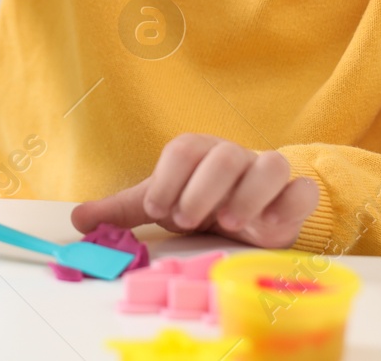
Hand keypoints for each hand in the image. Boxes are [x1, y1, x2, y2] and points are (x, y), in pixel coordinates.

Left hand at [71, 133, 318, 247]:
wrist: (249, 208)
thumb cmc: (200, 200)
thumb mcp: (163, 203)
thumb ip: (123, 211)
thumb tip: (78, 219)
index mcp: (198, 152)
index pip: (183, 149)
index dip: (169, 178)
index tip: (159, 210)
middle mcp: (234, 156)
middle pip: (224, 155)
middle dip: (204, 188)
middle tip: (187, 220)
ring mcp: (268, 172)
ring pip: (271, 164)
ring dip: (248, 195)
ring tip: (230, 224)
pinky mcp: (296, 196)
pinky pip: (302, 192)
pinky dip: (289, 208)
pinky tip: (267, 231)